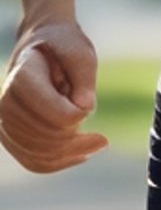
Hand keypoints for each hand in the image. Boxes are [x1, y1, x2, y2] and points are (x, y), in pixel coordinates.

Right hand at [1, 24, 107, 173]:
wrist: (42, 46)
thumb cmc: (64, 47)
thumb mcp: (81, 52)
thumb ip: (84, 78)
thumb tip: (85, 108)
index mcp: (23, 77)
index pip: (50, 112)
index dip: (76, 116)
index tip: (92, 110)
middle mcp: (7, 101)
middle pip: (44, 137)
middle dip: (77, 140)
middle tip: (102, 139)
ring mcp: (6, 120)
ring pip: (37, 153)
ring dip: (70, 153)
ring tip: (95, 144)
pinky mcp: (12, 134)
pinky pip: (32, 160)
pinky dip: (58, 163)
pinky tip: (81, 156)